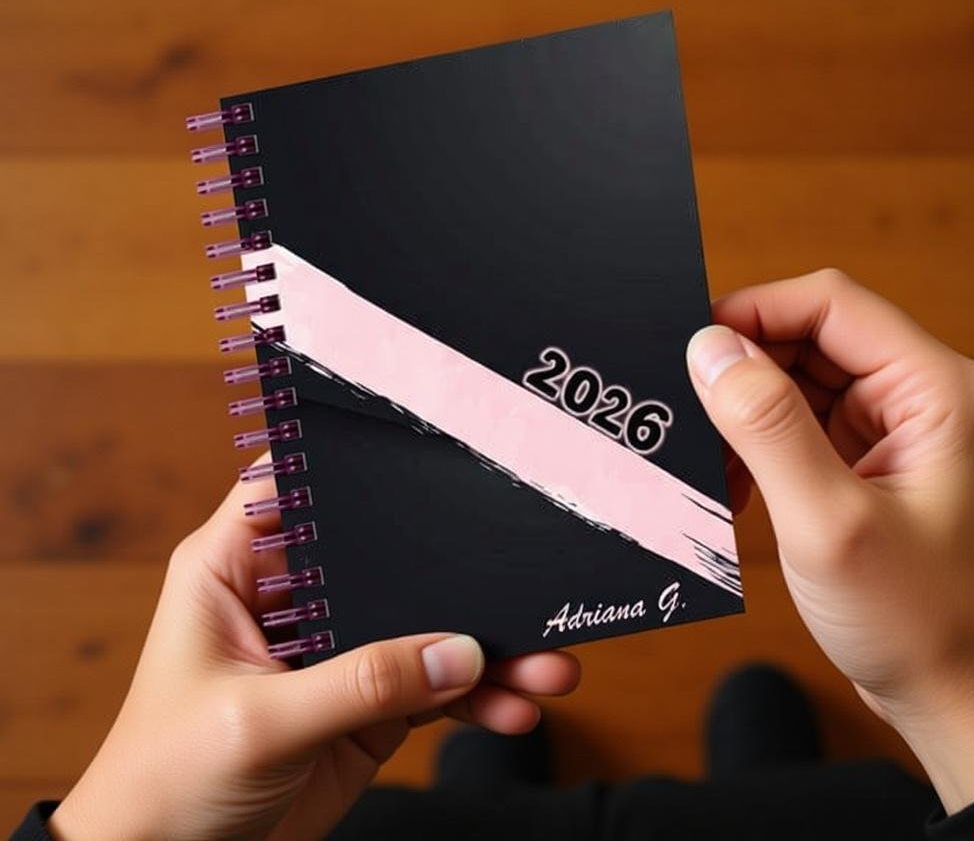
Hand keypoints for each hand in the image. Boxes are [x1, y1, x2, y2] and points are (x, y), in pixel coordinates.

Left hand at [48, 466, 580, 840]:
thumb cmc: (163, 783)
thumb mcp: (259, 722)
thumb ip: (362, 685)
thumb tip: (458, 652)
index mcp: (236, 568)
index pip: (295, 482)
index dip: (353, 460)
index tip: (431, 450)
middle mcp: (292, 597)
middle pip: (385, 558)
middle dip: (456, 571)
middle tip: (524, 581)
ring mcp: (334, 650)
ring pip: (422, 627)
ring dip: (485, 646)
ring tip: (548, 666)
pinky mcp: (364, 703)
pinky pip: (434, 688)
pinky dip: (477, 697)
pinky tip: (514, 707)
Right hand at [687, 269, 973, 812]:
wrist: (971, 704)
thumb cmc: (927, 623)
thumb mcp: (830, 523)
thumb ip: (767, 426)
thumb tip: (710, 348)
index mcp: (937, 391)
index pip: (830, 304)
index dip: (753, 312)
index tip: (689, 345)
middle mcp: (924, 399)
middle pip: (813, 339)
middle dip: (745, 372)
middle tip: (690, 417)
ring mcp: (902, 434)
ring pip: (802, 385)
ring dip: (748, 416)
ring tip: (716, 468)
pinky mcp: (877, 468)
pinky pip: (805, 430)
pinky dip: (763, 449)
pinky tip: (739, 489)